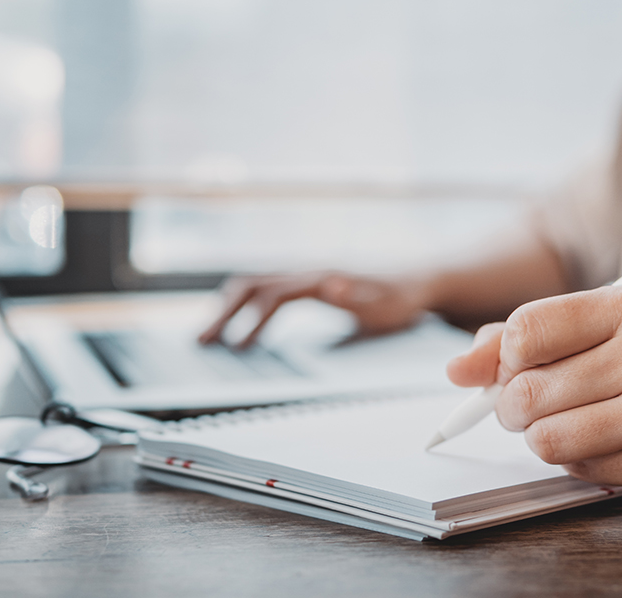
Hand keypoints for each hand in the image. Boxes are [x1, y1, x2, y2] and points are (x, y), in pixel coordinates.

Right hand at [198, 272, 428, 347]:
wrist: (419, 280)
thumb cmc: (402, 298)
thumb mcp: (384, 304)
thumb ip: (356, 298)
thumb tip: (329, 286)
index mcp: (320, 279)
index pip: (271, 296)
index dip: (249, 321)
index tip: (236, 348)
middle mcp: (308, 273)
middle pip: (251, 285)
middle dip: (224, 313)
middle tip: (202, 342)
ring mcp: (306, 276)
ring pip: (255, 283)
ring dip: (229, 307)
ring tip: (209, 336)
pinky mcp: (310, 283)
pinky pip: (267, 290)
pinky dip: (245, 305)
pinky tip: (241, 327)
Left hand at [446, 285, 621, 495]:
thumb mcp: (609, 324)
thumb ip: (529, 336)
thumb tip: (458, 369)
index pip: (528, 329)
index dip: (504, 358)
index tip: (514, 367)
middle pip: (530, 392)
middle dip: (513, 407)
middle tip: (529, 405)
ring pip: (550, 440)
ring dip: (542, 439)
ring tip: (565, 424)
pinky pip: (585, 471)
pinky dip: (578, 462)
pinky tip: (603, 442)